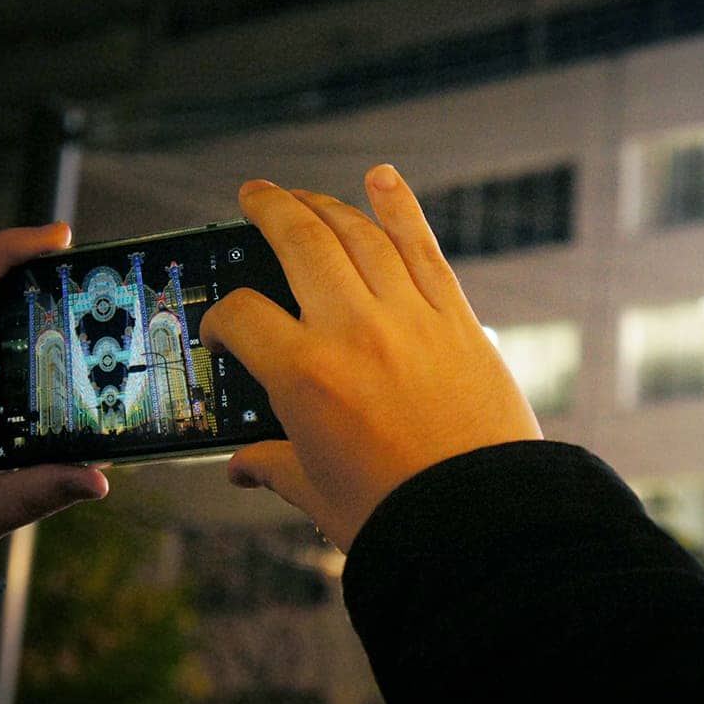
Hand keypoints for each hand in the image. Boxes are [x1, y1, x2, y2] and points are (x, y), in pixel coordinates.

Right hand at [200, 165, 541, 550]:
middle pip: (298, 241)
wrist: (483, 523)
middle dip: (268, 209)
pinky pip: (423, 248)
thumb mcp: (318, 493)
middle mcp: (352, 330)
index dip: (220, 317)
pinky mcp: (456, 318)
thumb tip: (242, 466)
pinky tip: (382, 180)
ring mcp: (408, 316)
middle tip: (253, 196)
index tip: (225, 327)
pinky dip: (401, 208)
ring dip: (325, 203)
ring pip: (359, 234)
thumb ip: (274, 467)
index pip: (241, 315)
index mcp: (304, 375)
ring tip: (302, 194)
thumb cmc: (398, 516)